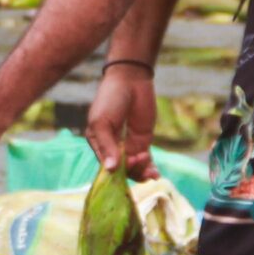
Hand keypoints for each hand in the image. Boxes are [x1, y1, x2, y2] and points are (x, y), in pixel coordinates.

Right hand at [86, 63, 159, 180]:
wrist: (130, 80)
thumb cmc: (110, 98)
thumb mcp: (102, 121)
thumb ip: (107, 145)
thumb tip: (110, 169)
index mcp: (97, 143)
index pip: (105, 166)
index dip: (116, 170)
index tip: (127, 162)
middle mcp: (112, 147)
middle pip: (121, 170)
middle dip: (131, 171)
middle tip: (139, 158)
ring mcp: (128, 145)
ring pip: (134, 169)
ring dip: (141, 171)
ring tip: (148, 163)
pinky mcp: (142, 141)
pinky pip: (145, 161)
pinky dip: (149, 169)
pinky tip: (156, 174)